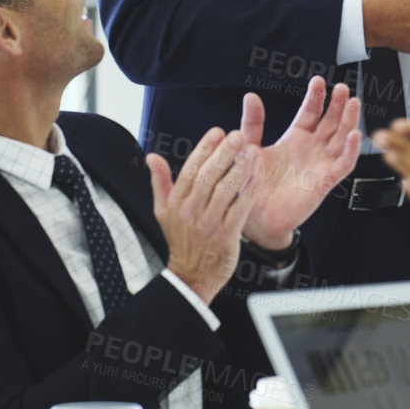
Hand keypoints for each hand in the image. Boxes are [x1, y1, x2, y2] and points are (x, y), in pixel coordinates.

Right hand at [150, 127, 258, 303]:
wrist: (191, 276)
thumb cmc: (180, 240)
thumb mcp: (163, 212)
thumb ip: (160, 182)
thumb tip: (151, 156)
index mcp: (175, 203)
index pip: (190, 169)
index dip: (204, 148)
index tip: (217, 132)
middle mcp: (190, 211)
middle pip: (209, 176)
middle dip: (225, 152)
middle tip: (238, 135)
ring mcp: (208, 224)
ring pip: (226, 190)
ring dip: (240, 168)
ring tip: (252, 151)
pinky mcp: (226, 235)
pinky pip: (240, 207)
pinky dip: (250, 190)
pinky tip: (258, 176)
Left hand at [238, 77, 361, 250]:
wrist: (256, 219)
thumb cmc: (253, 187)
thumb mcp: (251, 148)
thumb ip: (253, 123)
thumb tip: (251, 97)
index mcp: (294, 140)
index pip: (310, 113)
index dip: (316, 97)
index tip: (318, 81)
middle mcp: (311, 150)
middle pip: (330, 122)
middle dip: (338, 104)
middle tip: (343, 88)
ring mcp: (320, 164)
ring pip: (341, 138)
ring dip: (349, 120)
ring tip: (353, 102)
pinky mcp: (325, 181)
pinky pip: (344, 164)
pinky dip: (351, 150)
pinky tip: (354, 135)